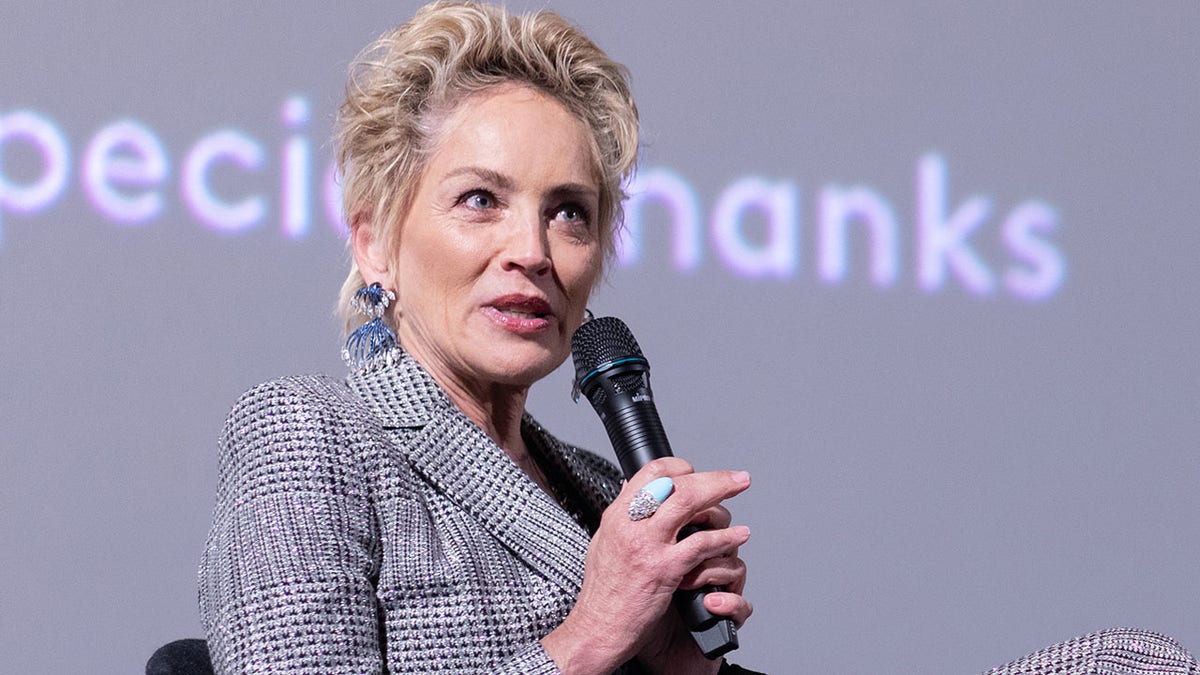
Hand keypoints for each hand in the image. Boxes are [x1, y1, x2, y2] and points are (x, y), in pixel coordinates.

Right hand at [542, 458, 752, 674]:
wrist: (598, 630)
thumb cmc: (603, 594)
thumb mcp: (605, 543)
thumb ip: (623, 517)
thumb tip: (634, 491)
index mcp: (616, 516)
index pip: (650, 472)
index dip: (678, 467)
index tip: (695, 473)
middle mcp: (630, 525)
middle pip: (676, 483)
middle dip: (712, 476)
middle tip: (736, 478)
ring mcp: (647, 546)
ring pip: (690, 503)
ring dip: (722, 494)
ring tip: (740, 492)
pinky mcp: (664, 570)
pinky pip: (701, 544)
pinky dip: (725, 537)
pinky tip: (737, 535)